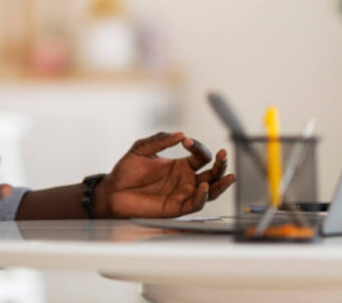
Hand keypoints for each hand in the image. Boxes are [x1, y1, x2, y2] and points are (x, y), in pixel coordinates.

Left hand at [94, 131, 234, 218]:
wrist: (113, 191)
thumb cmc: (126, 170)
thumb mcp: (141, 149)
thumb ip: (160, 140)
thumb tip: (181, 134)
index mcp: (180, 165)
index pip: (200, 156)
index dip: (197, 147)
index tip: (186, 142)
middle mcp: (186, 180)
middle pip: (212, 173)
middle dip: (221, 164)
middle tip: (223, 154)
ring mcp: (183, 194)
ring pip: (211, 190)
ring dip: (221, 183)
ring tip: (229, 174)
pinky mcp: (177, 208)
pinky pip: (196, 204)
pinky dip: (203, 196)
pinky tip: (204, 186)